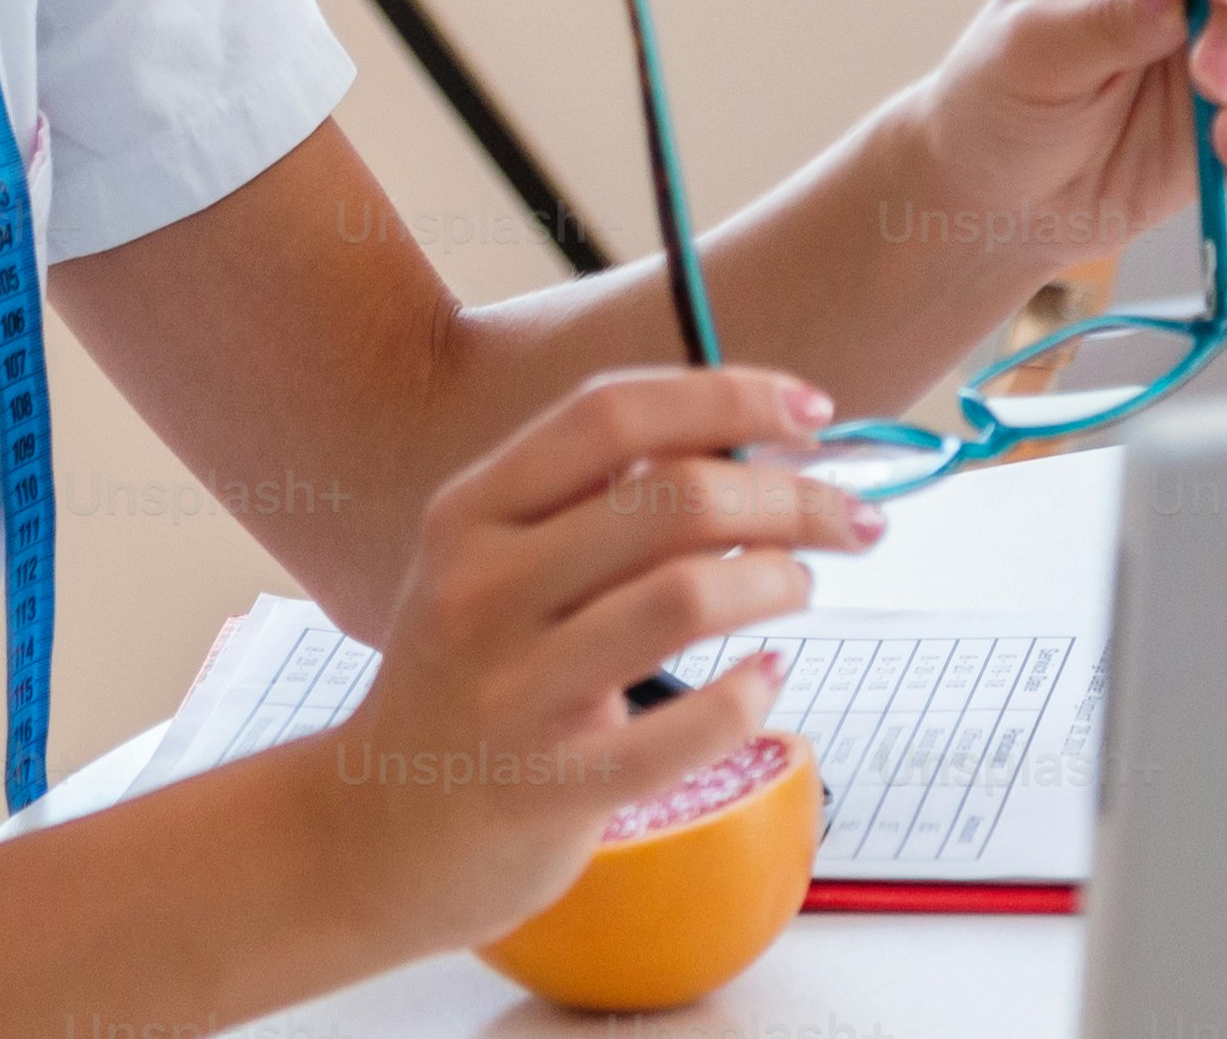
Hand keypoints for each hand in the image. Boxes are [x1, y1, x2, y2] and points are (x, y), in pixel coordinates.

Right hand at [320, 368, 876, 953]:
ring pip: (689, 596)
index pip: (612, 410)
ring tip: (799, 587)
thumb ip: (599, 500)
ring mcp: (513, 692)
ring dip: (779, 579)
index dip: (729, 394)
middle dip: (792, 495)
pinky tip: (767, 679)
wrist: (377, 831)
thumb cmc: (472, 676)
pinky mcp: (549, 786)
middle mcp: (483, 589)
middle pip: (674, 498)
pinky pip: (685, 731)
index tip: (815, 409)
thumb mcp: (497, 565)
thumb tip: (755, 437)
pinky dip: (750, 694)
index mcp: (472, 511)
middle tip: (850, 519)